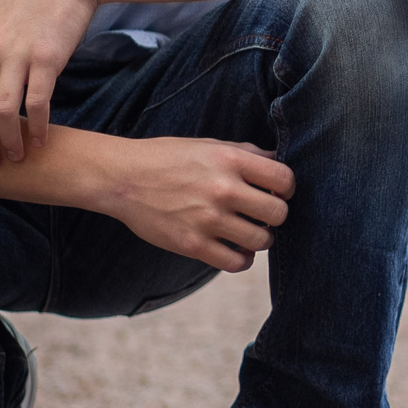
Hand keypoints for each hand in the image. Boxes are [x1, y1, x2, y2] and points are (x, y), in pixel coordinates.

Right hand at [101, 137, 293, 272]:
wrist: (121, 178)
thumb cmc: (168, 158)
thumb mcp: (210, 145)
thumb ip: (246, 153)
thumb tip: (279, 160)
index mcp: (231, 160)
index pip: (285, 179)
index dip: (286, 188)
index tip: (276, 191)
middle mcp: (223, 189)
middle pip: (279, 213)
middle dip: (276, 215)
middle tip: (262, 214)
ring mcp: (207, 219)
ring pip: (262, 241)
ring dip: (261, 239)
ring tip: (249, 232)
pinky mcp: (192, 245)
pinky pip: (236, 263)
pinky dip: (242, 260)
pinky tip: (237, 251)